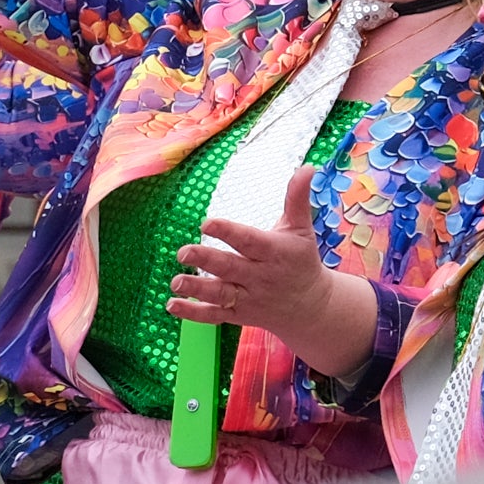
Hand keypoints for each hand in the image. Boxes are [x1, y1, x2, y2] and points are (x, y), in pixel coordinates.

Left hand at [167, 167, 381, 378]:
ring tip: (175, 282)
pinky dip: (193, 313)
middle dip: (206, 260)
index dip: (228, 232)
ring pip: (220, 294)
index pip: (249, 241)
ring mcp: (248, 298)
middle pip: (230, 268)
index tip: (207, 222)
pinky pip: (214, 316)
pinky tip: (171, 305)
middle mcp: (260, 276)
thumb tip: (307, 167)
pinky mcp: (238, 315)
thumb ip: (297, 198)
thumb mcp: (302, 229)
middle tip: (183, 252)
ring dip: (196, 289)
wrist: (311, 306)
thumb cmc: (301, 260)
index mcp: (274, 252)